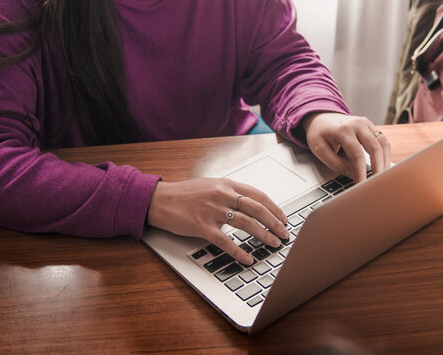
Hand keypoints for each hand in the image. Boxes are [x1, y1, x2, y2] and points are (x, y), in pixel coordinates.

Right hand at [147, 178, 288, 264]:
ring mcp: (212, 210)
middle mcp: (222, 195)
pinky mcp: (202, 226)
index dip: (274, 208)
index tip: (283, 218)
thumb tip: (250, 203)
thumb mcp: (211, 186)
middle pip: (257, 209)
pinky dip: (239, 251)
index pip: (258, 195)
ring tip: (273, 243)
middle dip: (274, 222)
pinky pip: (225, 241)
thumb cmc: (184, 194)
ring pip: (246, 223)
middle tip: (284, 233)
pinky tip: (248, 258)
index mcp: (226, 184)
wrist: (159, 200)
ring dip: (263, 235)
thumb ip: (230, 193)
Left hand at [301, 112, 390, 181]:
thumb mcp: (320, 150)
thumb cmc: (319, 133)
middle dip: (378, 168)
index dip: (361, 171)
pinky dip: (385, 154)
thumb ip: (335, 163)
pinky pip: (383, 140)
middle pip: (375, 148)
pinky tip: (382, 165)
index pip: (357, 154)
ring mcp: (366, 123)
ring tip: (382, 176)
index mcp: (343, 130)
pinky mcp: (370, 125)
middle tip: (377, 182)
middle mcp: (357, 124)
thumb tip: (353, 175)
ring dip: (385, 161)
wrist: (320, 117)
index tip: (362, 184)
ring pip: (383, 143)